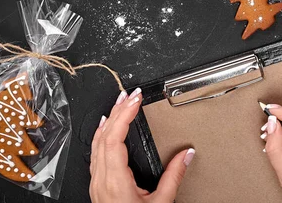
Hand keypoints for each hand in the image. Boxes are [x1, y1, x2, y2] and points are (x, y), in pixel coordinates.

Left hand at [90, 88, 195, 202]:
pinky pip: (94, 154)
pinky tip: (105, 130)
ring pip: (96, 144)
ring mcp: (96, 183)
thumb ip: (174, 176)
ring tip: (118, 104)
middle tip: (130, 94)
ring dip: (108, 120)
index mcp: (115, 180)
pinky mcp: (97, 187)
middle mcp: (101, 179)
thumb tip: (187, 154)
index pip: (114, 138)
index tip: (135, 99)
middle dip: (117, 111)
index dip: (124, 114)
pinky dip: (101, 136)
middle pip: (103, 136)